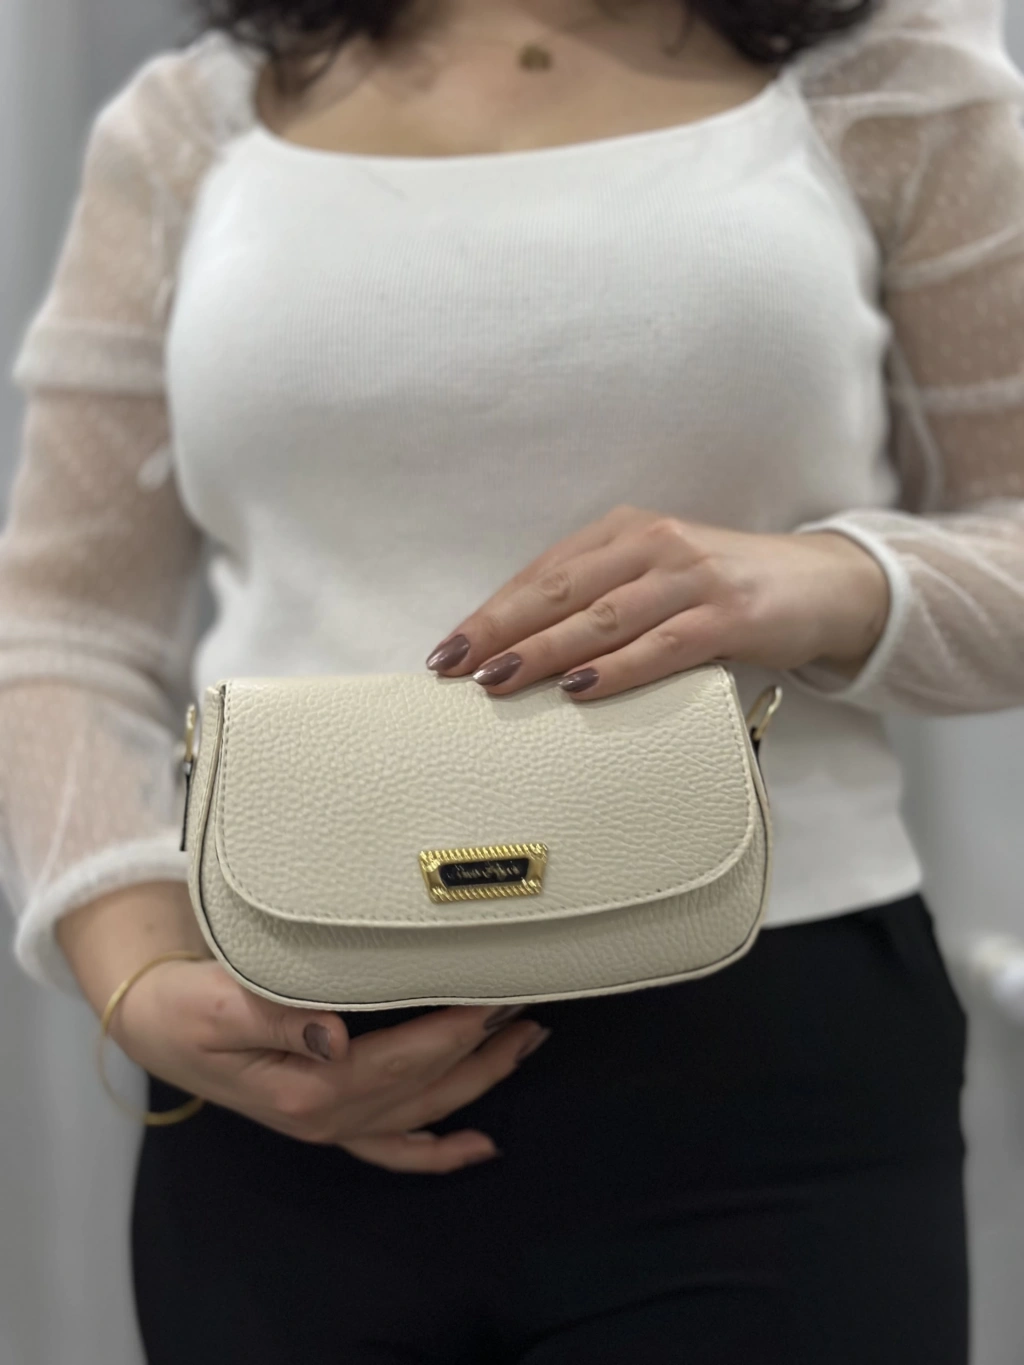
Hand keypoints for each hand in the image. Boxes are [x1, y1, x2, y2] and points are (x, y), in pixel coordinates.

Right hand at [112, 958, 547, 1171]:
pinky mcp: (328, 1118)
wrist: (154, 1021)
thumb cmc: (184, 1005)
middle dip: (482, 1047)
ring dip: (478, 1080)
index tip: (497, 994)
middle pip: (424, 1083)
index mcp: (306, 1087)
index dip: (455, 1028)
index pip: (402, 1058)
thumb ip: (277, 1015)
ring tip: (525, 1043)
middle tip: (529, 1006)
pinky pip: (393, 1147)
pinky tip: (478, 1145)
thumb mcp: (218, 1002)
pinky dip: (438, 1150)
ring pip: (422, 1109)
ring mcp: (330, 1124)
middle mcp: (326, 1116)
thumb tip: (334, 1032)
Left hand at [425, 505, 889, 698]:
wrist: (821, 584)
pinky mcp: (728, 615)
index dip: (491, 613)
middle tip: (454, 669)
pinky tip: (579, 689)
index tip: (448, 651)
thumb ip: (600, 598)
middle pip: (560, 591)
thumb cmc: (722, 588)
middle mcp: (654, 543)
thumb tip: (521, 650)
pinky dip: (617, 669)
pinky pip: (662, 645)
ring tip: (500, 681)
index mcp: (625, 530)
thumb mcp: (655, 576)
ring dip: (545, 652)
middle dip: (500, 632)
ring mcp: (692, 577)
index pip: (543, 574)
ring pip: (602, 618)